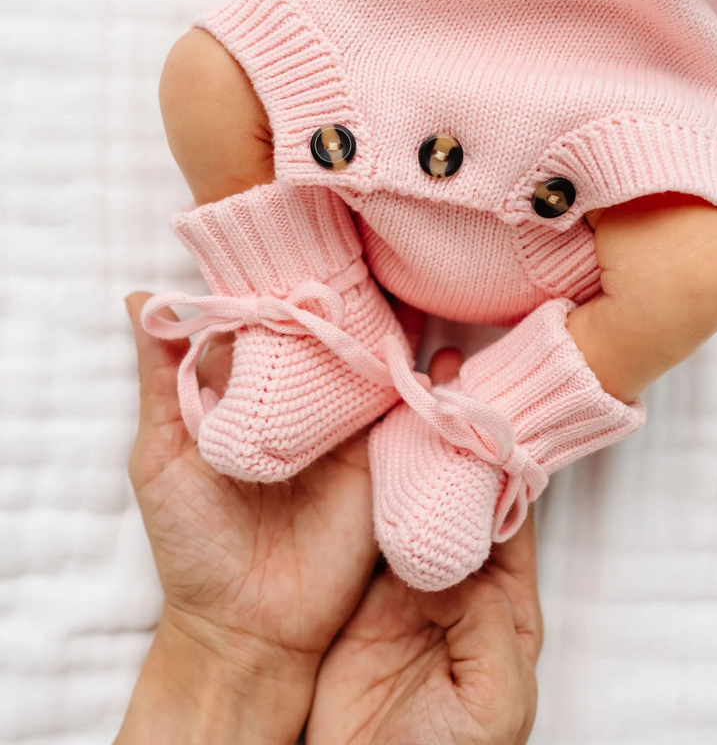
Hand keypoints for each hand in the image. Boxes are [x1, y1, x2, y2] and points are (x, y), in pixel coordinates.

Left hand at [116, 293, 424, 744]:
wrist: (248, 623)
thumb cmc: (192, 541)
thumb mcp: (161, 455)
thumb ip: (161, 380)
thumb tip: (139, 300)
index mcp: (248, 396)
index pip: (268, 323)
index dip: (279, 283)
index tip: (296, 236)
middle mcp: (300, 404)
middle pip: (324, 338)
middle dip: (340, 297)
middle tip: (357, 248)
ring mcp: (344, 430)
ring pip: (368, 365)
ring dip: (383, 329)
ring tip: (400, 282)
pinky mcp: (379, 460)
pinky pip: (404, 414)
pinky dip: (420, 381)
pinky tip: (435, 348)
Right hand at [307, 355, 542, 744]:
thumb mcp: (492, 702)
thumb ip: (490, 627)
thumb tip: (469, 559)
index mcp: (501, 602)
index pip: (510, 518)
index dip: (505, 465)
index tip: (494, 410)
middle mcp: (458, 578)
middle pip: (460, 496)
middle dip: (455, 441)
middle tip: (445, 380)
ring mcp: (407, 577)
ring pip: (414, 498)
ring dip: (412, 453)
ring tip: (404, 394)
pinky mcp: (360, 583)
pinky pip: (369, 523)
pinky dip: (368, 484)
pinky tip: (364, 444)